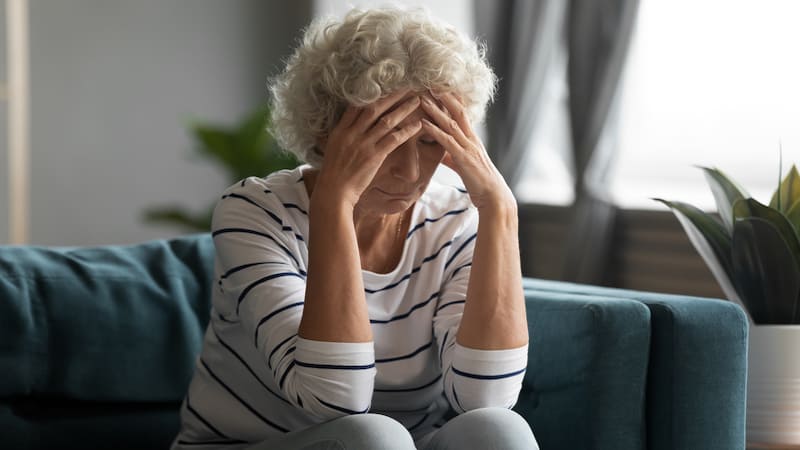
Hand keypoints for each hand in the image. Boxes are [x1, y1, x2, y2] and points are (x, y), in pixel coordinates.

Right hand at [314, 91, 421, 208]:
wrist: (333, 192)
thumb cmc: (334, 173)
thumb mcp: (332, 148)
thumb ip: (342, 134)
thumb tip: (350, 125)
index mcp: (340, 130)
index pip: (356, 105)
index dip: (372, 93)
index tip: (386, 85)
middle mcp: (351, 133)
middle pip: (374, 107)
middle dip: (392, 95)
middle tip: (407, 86)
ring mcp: (363, 144)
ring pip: (387, 121)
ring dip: (404, 109)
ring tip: (417, 100)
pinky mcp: (374, 156)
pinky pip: (394, 139)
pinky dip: (407, 131)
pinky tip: (418, 125)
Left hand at [420, 92, 514, 210]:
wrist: (494, 197)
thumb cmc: (480, 183)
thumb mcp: (463, 166)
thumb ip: (451, 157)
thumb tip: (440, 153)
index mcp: (472, 140)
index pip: (461, 114)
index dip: (451, 100)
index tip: (439, 88)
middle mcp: (471, 140)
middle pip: (458, 112)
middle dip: (444, 97)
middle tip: (430, 83)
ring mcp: (468, 147)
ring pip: (450, 123)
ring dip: (435, 110)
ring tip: (423, 98)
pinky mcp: (463, 158)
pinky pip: (447, 141)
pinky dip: (434, 130)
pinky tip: (423, 123)